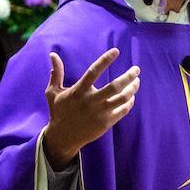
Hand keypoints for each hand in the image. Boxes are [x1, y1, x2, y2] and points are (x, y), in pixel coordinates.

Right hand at [43, 49, 139, 170]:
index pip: (94, 72)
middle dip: (128, 76)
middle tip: (136, 69)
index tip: (116, 50)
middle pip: (114, 86)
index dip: (105, 60)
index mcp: (78, 91)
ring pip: (122, 99)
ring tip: (137, 81)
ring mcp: (99, 113)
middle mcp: (90, 102)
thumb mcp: (53, 92)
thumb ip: (56, 73)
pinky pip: (123, 110)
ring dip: (133, 88)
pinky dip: (129, 102)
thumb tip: (52, 54)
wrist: (63, 138)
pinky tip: (131, 96)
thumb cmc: (58, 112)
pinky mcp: (106, 123)